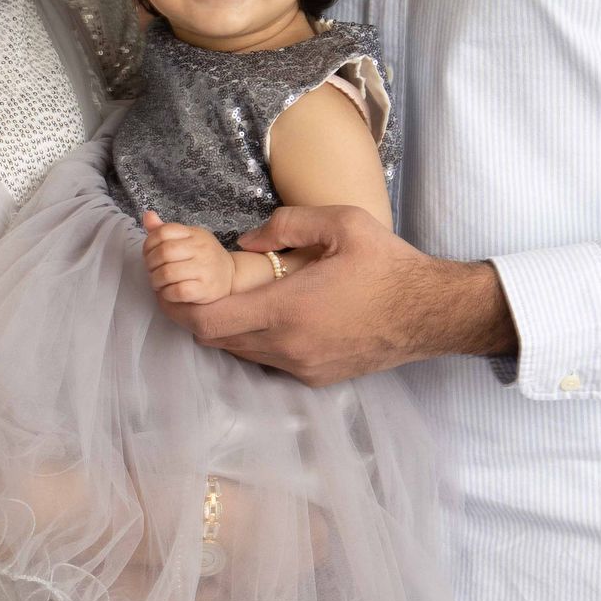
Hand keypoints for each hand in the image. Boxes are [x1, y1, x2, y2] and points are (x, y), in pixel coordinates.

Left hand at [141, 211, 235, 309]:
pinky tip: (168, 292)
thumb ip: (165, 230)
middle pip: (163, 252)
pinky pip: (177, 291)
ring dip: (156, 281)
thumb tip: (147, 215)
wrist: (231, 275)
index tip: (148, 254)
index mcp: (194, 234)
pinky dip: (167, 293)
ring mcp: (204, 269)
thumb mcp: (188, 238)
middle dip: (151, 264)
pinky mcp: (205, 289)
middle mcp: (201, 249)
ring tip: (158, 283)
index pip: (163, 231)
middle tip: (152, 271)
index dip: (149, 244)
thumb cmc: (204, 257)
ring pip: (167, 273)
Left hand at [177, 204, 516, 384]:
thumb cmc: (388, 265)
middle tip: (186, 283)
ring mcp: (300, 367)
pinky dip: (251, 337)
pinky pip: (265, 359)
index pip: (207, 320)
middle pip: (215, 338)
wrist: (431, 313)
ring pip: (238, 351)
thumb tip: (247, 239)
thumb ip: (287, 224)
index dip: (178, 304)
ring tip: (223, 293)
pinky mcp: (315, 377)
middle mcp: (287, 348)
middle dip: (193, 312)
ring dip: (223, 325)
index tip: (168, 282)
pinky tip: (262, 310)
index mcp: (287, 310)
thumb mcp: (341, 223)